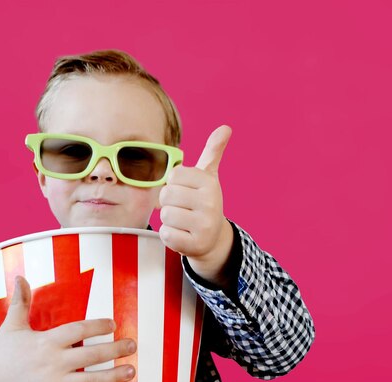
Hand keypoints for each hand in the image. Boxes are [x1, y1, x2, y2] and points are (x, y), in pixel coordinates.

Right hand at [0, 276, 136, 381]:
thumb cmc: (2, 354)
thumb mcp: (12, 326)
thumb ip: (21, 302)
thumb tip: (19, 277)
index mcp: (46, 341)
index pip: (78, 330)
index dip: (98, 326)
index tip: (113, 324)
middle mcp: (52, 362)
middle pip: (91, 354)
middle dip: (115, 349)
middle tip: (132, 345)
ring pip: (91, 381)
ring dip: (114, 376)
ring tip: (131, 371)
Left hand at [159, 125, 234, 287]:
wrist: (212, 239)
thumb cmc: (203, 202)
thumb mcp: (209, 177)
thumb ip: (213, 152)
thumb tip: (226, 127)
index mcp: (210, 183)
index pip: (173, 175)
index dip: (174, 184)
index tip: (187, 192)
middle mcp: (211, 203)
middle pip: (166, 194)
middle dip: (169, 202)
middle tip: (183, 208)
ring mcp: (204, 225)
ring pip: (165, 214)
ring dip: (169, 220)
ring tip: (183, 222)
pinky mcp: (195, 244)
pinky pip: (166, 234)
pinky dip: (169, 235)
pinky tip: (182, 235)